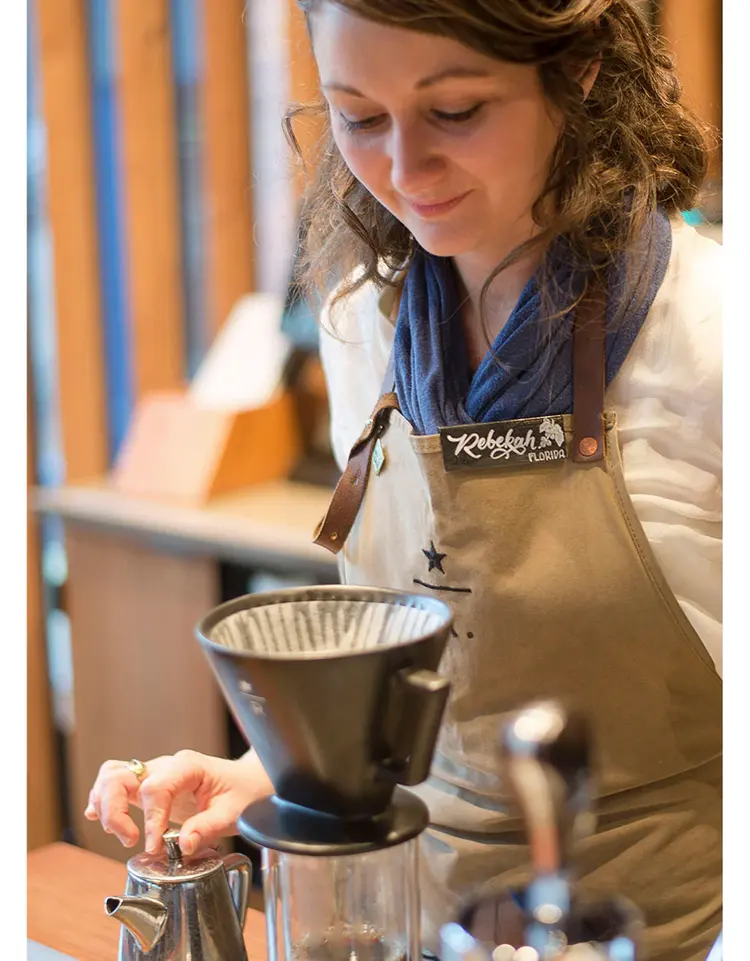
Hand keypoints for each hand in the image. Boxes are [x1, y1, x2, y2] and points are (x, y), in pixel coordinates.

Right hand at [85, 750, 272, 854]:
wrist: (248, 783)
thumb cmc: (243, 793)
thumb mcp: (233, 813)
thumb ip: (207, 828)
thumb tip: (182, 846)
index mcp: (187, 766)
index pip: (155, 788)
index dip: (150, 819)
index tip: (154, 846)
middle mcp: (166, 766)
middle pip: (121, 776)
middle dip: (116, 812)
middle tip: (131, 840)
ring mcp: (155, 773)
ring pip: (112, 775)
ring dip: (106, 805)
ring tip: (124, 834)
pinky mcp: (149, 785)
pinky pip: (116, 782)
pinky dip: (103, 798)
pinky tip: (98, 816)